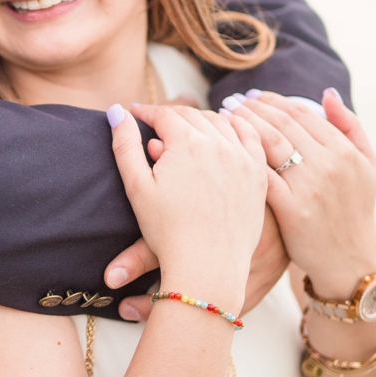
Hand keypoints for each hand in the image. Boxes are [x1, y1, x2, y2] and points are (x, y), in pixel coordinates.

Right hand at [107, 103, 266, 314]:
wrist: (208, 265)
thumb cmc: (167, 230)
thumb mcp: (137, 187)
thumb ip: (125, 146)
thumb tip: (117, 111)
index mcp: (187, 143)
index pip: (165, 115)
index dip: (147, 112)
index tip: (137, 113)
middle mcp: (219, 144)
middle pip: (192, 116)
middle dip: (172, 116)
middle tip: (158, 120)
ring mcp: (243, 157)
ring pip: (221, 123)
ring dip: (202, 120)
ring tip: (188, 126)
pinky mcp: (258, 172)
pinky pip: (250, 137)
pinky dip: (235, 128)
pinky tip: (224, 131)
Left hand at [233, 89, 375, 295]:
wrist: (349, 259)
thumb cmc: (355, 208)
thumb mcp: (368, 164)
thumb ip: (350, 125)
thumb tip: (327, 94)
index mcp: (344, 149)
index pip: (300, 112)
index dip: (272, 100)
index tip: (254, 96)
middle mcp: (328, 164)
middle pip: (281, 124)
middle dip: (252, 108)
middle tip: (232, 101)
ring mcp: (309, 186)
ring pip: (269, 144)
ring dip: (243, 126)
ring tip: (226, 119)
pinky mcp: (291, 209)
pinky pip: (262, 175)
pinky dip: (243, 158)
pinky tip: (228, 150)